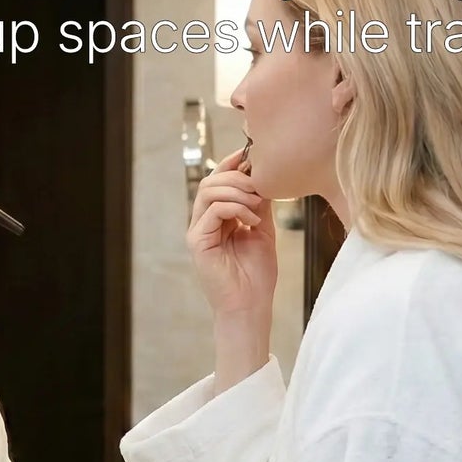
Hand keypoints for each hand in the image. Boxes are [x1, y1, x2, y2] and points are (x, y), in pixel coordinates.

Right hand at [187, 148, 277, 320]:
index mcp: (217, 218)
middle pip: (211, 181)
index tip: (252, 155)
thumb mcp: (263, 230)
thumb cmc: (256, 275)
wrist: (250, 306)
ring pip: (209, 191)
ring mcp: (198, 231)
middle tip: (260, 185)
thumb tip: (263, 177)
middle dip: (237, 176)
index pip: (218, 181)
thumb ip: (259, 205)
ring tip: (257, 204)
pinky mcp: (197, 242)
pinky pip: (212, 210)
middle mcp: (203, 222)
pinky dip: (236, 208)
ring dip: (237, 191)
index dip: (232, 164)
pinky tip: (252, 221)